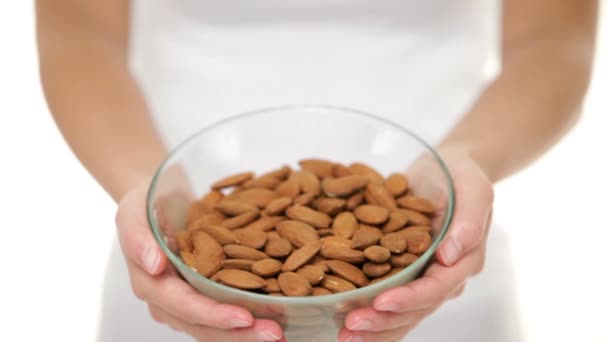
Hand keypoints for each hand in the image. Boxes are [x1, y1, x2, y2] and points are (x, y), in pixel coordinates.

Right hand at [116, 181, 283, 341]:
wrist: (159, 201)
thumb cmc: (146, 204)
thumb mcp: (134, 211)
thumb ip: (138, 238)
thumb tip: (154, 265)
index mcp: (151, 284)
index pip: (183, 306)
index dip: (213, 314)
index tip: (244, 317)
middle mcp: (170, 301)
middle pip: (205, 326)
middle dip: (239, 335)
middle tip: (275, 335)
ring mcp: (189, 301)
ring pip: (218, 327)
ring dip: (249, 334)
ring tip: (282, 334)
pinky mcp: (207, 294)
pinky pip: (228, 311)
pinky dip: (252, 317)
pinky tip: (279, 319)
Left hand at [339, 148, 493, 341]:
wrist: (444, 170)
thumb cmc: (460, 176)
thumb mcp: (473, 188)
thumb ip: (468, 221)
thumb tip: (449, 256)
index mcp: (463, 261)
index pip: (436, 287)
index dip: (410, 298)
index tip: (381, 302)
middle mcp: (442, 277)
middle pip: (414, 310)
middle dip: (382, 322)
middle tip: (350, 328)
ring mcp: (421, 278)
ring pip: (400, 314)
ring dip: (373, 329)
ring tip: (343, 337)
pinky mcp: (402, 273)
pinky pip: (386, 300)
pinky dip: (368, 314)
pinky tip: (342, 324)